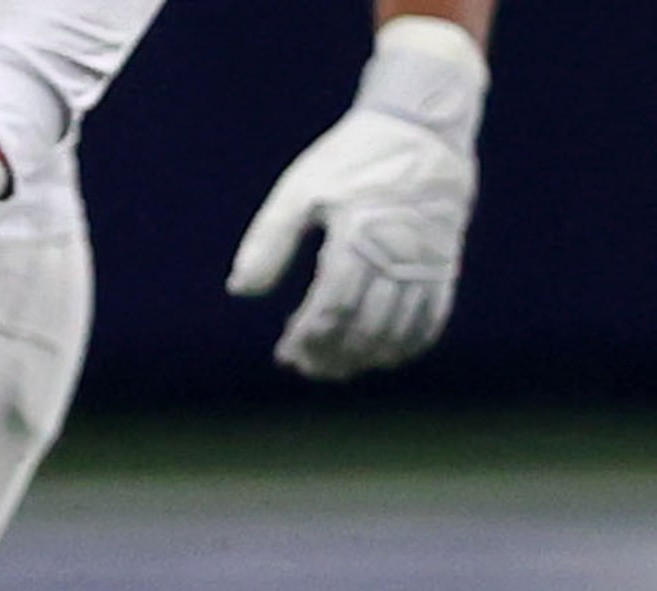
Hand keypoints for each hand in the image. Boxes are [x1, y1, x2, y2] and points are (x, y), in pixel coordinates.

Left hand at [225, 19, 484, 381]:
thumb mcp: (301, 189)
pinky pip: (434, 315)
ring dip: (367, 356)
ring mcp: (426, 260)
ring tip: (338, 369)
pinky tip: (384, 358)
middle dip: (332, 354)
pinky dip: (409, 344)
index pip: (331, 307)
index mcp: (357, 236)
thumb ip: (270, 240)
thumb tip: (241, 290)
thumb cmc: (353, 157)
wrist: (423, 126)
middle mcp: (397, 253)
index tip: (286, 352)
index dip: (308, 338)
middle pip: (364, 326)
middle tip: (306, 367)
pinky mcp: (445, 261)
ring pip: (398, 328)